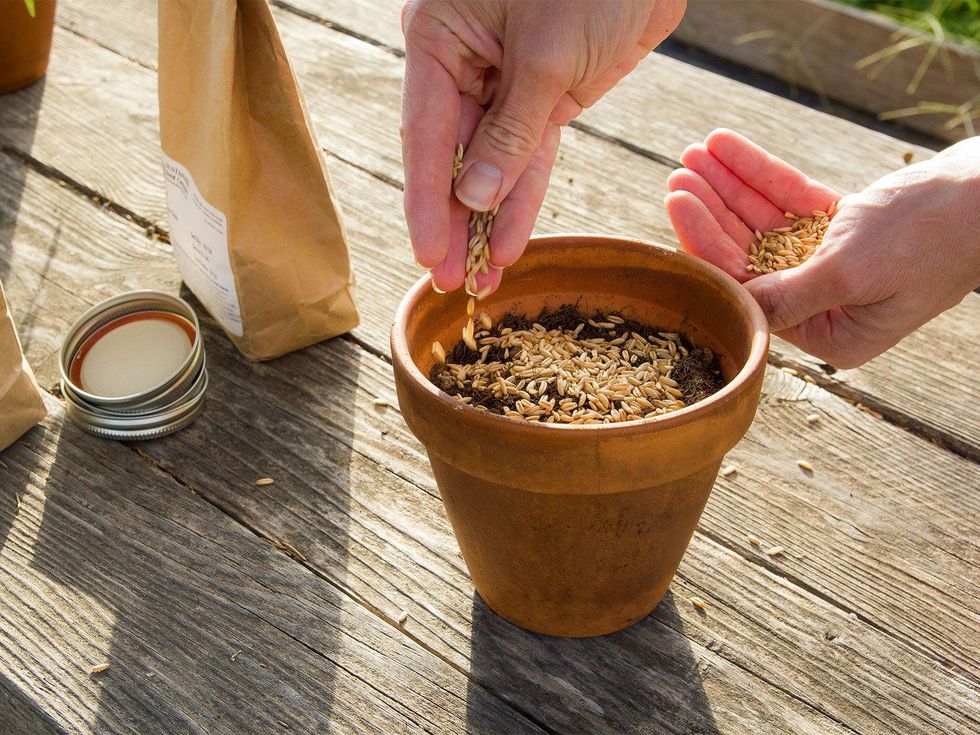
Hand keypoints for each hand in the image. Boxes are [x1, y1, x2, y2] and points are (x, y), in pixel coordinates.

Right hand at [401, 0, 685, 291]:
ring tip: (482, 278)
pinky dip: (522, 198)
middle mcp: (462, 62)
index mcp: (439, 37)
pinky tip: (509, 242)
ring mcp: (504, 82)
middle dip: (455, 221)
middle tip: (450, 279)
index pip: (424, 132)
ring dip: (488, 220)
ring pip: (490, 164)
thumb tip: (474, 199)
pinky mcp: (544, 96)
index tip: (428, 254)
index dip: (427, 200)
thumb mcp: (546, 55)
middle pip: (452, 155)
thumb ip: (510, 132)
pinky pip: (528, 156)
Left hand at [665, 129, 979, 367]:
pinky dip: (761, 174)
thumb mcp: (852, 270)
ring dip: (729, 186)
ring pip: (766, 223)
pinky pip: (791, 202)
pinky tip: (728, 146)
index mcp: (830, 333)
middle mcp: (827, 305)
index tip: (678, 206)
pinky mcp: (843, 229)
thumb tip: (733, 307)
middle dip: (713, 211)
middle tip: (678, 175)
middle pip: (750, 255)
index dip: (709, 246)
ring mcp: (833, 264)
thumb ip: (788, 294)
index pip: (749, 290)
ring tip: (694, 153)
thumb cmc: (933, 236)